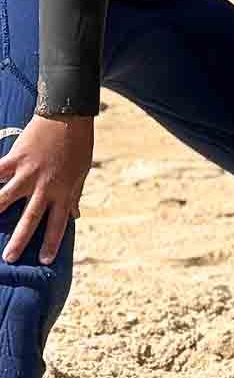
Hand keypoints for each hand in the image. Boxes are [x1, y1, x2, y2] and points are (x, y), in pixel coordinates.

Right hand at [0, 114, 93, 263]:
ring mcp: (28, 173)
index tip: (45, 261)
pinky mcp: (14, 159)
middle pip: (30, 218)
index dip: (52, 242)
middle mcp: (45, 186)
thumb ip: (74, 196)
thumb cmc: (77, 145)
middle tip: (10, 259)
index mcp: (64, 191)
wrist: (68, 116)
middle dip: (20, 240)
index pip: (58, 223)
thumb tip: (76, 216)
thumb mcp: (82, 172)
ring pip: (4, 199)